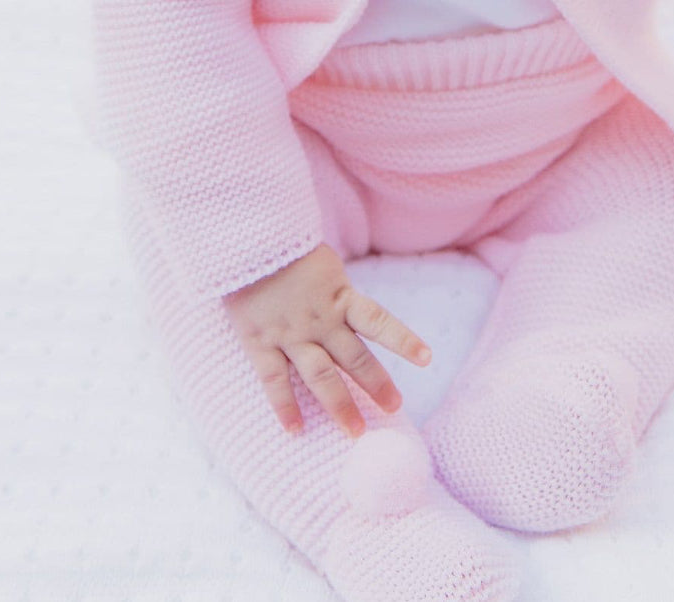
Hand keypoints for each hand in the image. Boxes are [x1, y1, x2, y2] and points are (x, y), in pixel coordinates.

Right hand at [222, 242, 431, 437]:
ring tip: (355, 432)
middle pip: (354, 358)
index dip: (403, 339)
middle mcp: (320, 320)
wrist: (247, 241)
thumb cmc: (289, 250)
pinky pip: (274, 380)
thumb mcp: (325, 267)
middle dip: (376, 384)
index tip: (426, 359)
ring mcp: (290, 334)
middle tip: (394, 408)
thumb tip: (356, 317)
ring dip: (339, 405)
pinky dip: (285, 406)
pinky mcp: (260, 341)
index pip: (379, 322)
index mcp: (340, 297)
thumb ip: (338, 296)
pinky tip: (295, 430)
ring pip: (320, 376)